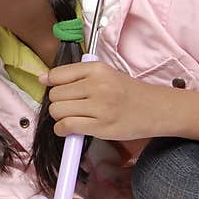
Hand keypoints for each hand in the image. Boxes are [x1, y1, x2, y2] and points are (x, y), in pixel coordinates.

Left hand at [41, 61, 169, 140]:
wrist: (156, 109)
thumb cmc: (126, 92)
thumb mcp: (104, 74)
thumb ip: (75, 75)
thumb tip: (42, 78)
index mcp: (96, 69)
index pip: (57, 75)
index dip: (52, 84)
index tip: (57, 90)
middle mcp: (97, 85)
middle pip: (55, 95)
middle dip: (58, 102)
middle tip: (70, 106)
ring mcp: (100, 107)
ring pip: (58, 111)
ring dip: (59, 117)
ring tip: (71, 117)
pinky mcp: (101, 126)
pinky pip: (67, 126)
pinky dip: (62, 130)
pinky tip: (69, 129)